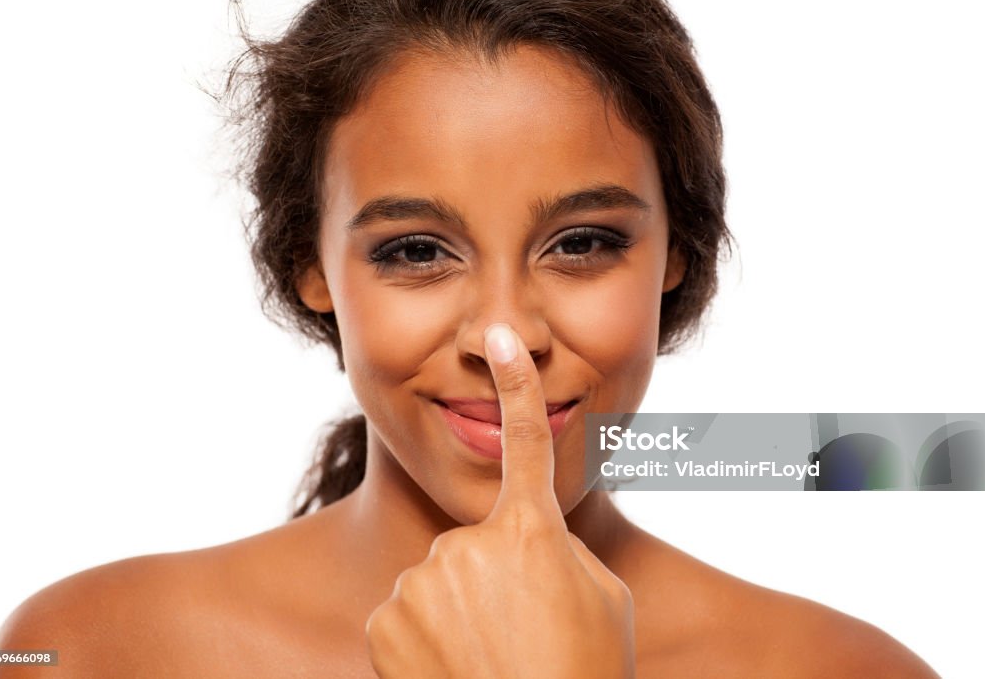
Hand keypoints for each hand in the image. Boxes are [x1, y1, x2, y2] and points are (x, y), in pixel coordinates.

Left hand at [365, 323, 635, 677]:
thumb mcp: (600, 599)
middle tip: (522, 631)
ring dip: (460, 613)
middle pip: (476, 544)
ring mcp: (422, 582)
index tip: (500, 338)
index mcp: (532, 531)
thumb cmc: (585, 671)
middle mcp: (469, 545)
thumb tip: (521, 539)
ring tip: (491, 657)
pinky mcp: (384, 621)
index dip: (516, 384)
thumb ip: (557, 549)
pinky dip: (424, 642)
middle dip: (494, 578)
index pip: (526, 440)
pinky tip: (453, 670)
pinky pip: (406, 616)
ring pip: (439, 582)